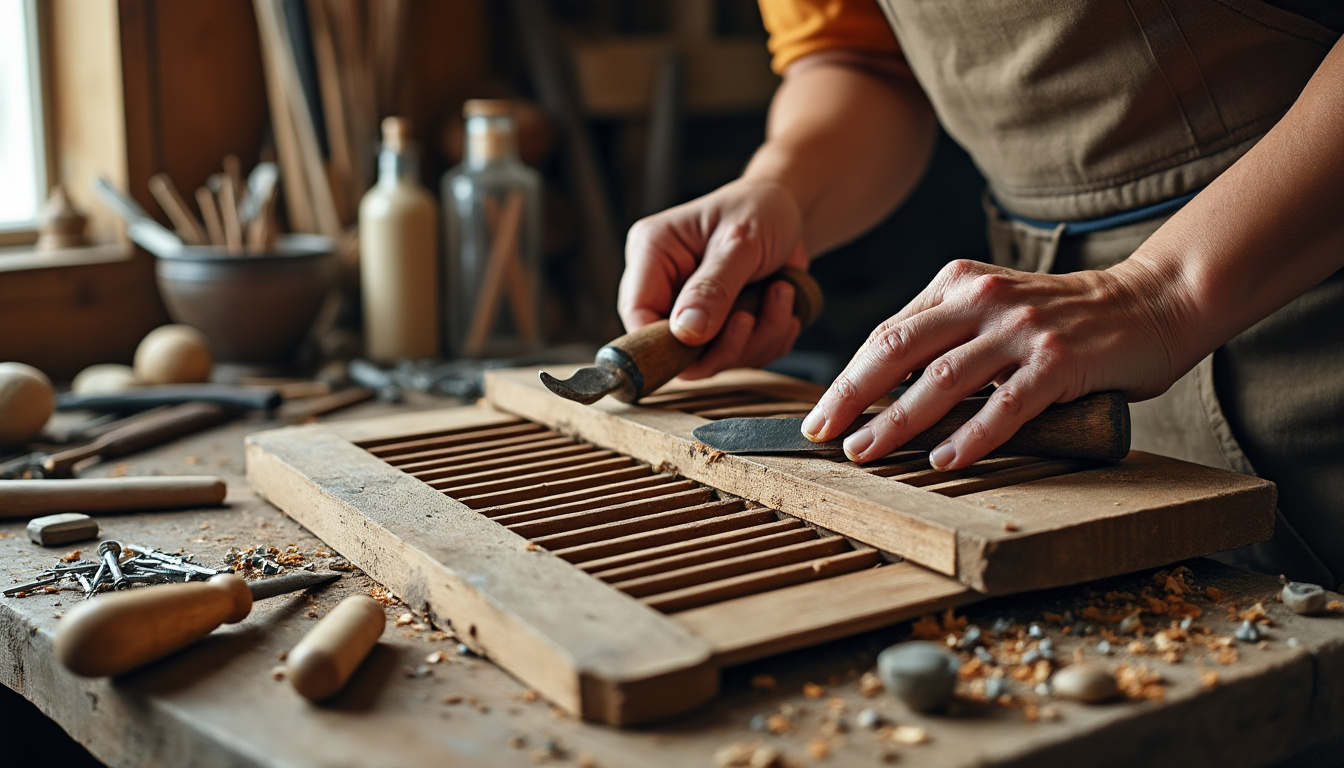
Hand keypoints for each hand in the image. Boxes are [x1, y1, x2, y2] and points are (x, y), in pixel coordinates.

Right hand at [619, 178, 810, 378]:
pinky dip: (767, 339)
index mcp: (653, 252)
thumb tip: (686, 333)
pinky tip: (782, 304)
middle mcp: (664, 284)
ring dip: (755, 340)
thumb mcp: (741, 243)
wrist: (791, 211)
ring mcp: (691, 309)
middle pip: (672, 346)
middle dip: (723, 345)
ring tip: (781, 296)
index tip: (705, 344)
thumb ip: (713, 288)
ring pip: (709, 359)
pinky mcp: (718, 326)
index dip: (665, 340)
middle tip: (753, 317)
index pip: (636, 311)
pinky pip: (737, 356)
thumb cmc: (762, 210)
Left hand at [801, 259, 1188, 469]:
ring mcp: (1022, 329)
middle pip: (899, 349)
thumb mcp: (993, 309)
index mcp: (958, 284)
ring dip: (898, 421)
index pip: (887, 334)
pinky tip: (944, 461)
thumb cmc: (1062, 319)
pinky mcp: (1060, 361)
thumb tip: (883, 393)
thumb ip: (946, 336)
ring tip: (868, 452)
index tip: (821, 416)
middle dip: (854, 396)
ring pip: (943, 379)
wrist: (1150, 303)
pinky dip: (971, 436)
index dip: (848, 378)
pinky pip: (1005, 406)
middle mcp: (984, 300)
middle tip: (824, 434)